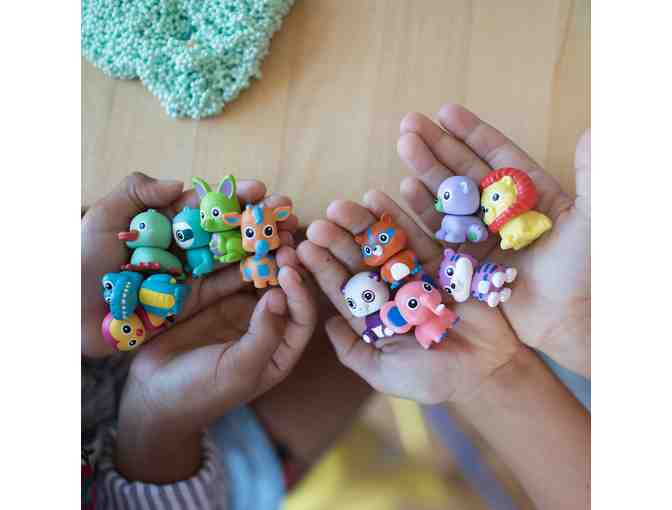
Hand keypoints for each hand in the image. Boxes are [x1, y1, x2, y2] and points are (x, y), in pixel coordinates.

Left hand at [81, 172, 297, 357]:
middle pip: (228, 228)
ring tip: (291, 238)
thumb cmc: (78, 262)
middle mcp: (182, 244)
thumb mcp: (101, 219)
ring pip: (233, 256)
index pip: (207, 202)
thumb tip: (181, 184)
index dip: (234, 195)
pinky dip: (249, 278)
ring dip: (262, 246)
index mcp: (164, 220)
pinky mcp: (190, 300)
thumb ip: (136, 193)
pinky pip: (224, 287)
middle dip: (259, 219)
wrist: (66, 315)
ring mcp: (189, 273)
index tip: (260, 188)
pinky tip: (273, 269)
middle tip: (288, 212)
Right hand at [116, 245, 315, 482]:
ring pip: (259, 271)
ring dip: (263, 249)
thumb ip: (264, 335)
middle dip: (286, 261)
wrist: (150, 392)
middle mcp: (266, 323)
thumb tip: (280, 295)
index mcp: (280, 348)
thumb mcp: (238, 369)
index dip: (300, 292)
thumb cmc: (200, 391)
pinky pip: (228, 268)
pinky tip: (233, 229)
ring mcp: (240, 306)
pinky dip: (233, 250)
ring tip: (264, 224)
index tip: (289, 269)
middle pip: (284, 287)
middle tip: (283, 234)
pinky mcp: (214, 294)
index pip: (301, 316)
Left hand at [297, 194, 521, 403]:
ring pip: (383, 246)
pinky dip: (399, 218)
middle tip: (317, 224)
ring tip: (340, 207)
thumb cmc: (434, 379)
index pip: (343, 289)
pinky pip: (418, 236)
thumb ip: (353, 352)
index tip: (302, 251)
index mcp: (373, 317)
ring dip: (361, 225)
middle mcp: (390, 292)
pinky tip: (377, 198)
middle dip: (338, 243)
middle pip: (359, 263)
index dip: (323, 270)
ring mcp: (415, 275)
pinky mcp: (442, 263)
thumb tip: (324, 325)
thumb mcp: (386, 373)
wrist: (487, 372)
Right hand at [397, 104, 589, 376]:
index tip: (445, 111)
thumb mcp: (595, 217)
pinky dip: (422, 209)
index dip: (471, 133)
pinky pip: (439, 231)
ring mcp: (482, 238)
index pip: (497, 156)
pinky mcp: (466, 263)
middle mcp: (503, 213)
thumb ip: (593, 174)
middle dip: (438, 145)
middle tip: (410, 123)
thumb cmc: (587, 270)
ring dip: (425, 170)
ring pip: (448, 197)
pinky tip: (405, 186)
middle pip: (464, 171)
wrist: (571, 321)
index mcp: (531, 195)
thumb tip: (594, 129)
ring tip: (403, 145)